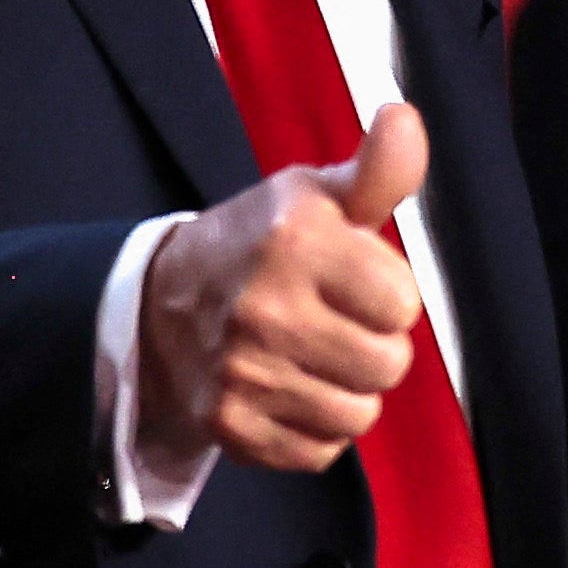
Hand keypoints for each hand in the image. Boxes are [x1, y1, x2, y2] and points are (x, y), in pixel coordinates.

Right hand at [135, 103, 428, 474]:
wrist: (163, 303)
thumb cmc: (260, 244)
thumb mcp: (314, 197)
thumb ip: (377, 170)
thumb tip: (404, 116)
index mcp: (293, 240)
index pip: (402, 304)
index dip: (384, 293)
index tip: (349, 279)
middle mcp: (264, 306)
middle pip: (387, 366)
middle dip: (370, 345)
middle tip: (330, 322)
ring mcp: (243, 370)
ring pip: (357, 415)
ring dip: (343, 390)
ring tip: (308, 356)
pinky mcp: (230, 424)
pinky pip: (318, 451)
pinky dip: (310, 428)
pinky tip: (285, 390)